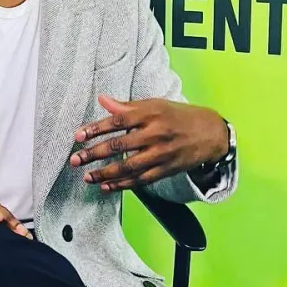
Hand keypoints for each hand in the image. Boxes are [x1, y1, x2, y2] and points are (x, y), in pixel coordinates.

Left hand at [70, 96, 228, 191]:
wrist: (210, 133)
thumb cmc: (179, 116)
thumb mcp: (155, 104)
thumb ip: (127, 106)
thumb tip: (102, 100)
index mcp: (150, 113)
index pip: (118, 121)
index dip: (95, 129)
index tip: (78, 136)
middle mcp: (155, 134)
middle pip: (119, 146)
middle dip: (94, 154)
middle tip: (76, 159)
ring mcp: (161, 154)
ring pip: (128, 167)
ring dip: (105, 174)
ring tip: (87, 177)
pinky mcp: (166, 170)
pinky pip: (141, 180)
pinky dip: (122, 185)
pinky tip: (107, 186)